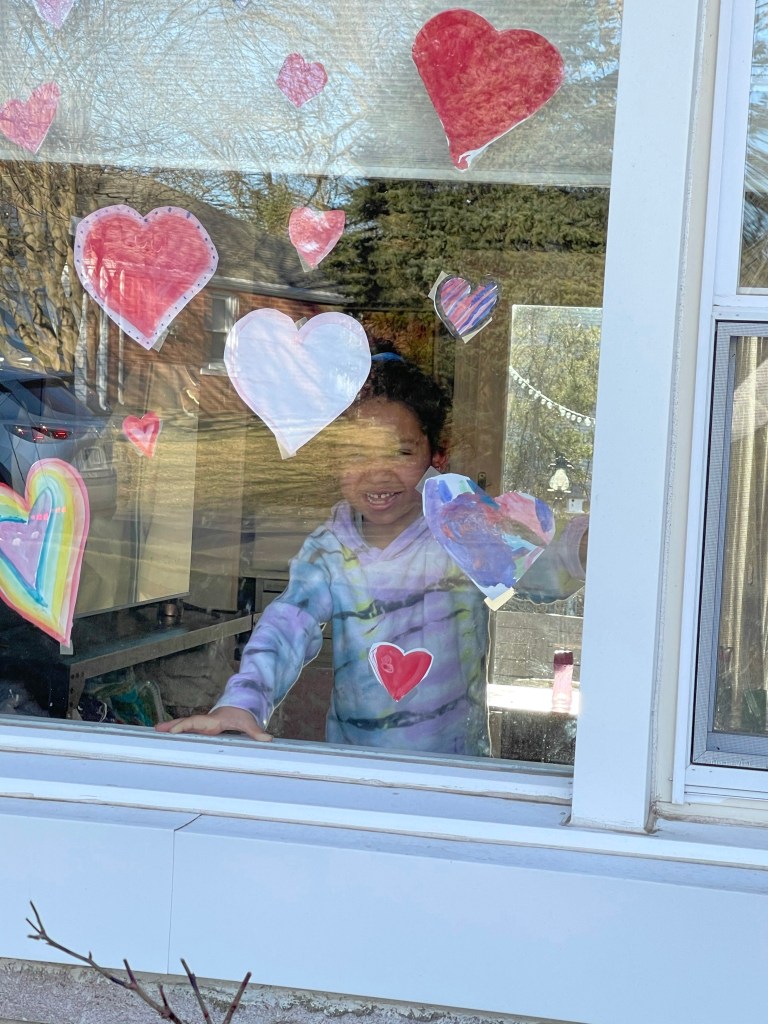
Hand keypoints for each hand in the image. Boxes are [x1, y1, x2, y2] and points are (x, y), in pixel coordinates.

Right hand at [155, 706, 271, 741]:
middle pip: (185, 723)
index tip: (174, 731)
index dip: (185, 726)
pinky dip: (176, 732)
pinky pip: (187, 730)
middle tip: (157, 729)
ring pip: (184, 726)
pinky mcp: (202, 728)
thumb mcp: (249, 723)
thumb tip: (268, 739)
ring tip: (156, 731)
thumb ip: (256, 731)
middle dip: (172, 725)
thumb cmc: (243, 715)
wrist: (241, 707)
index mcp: (213, 721)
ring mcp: (202, 725)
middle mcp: (205, 722)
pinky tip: (166, 737)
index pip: (196, 722)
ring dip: (170, 729)